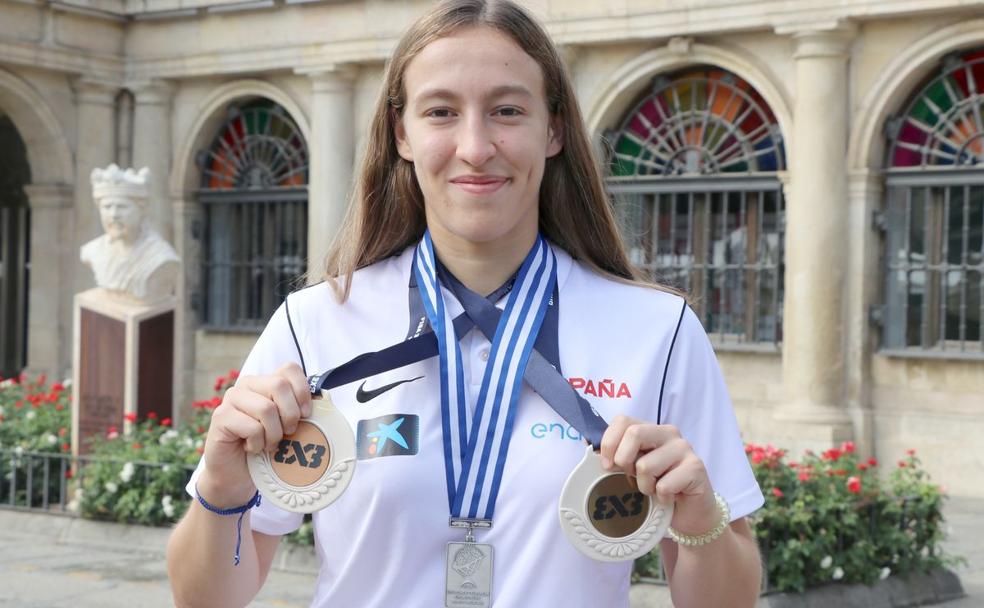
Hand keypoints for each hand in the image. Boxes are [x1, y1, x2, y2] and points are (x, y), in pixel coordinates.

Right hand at [198, 362, 312, 507]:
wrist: (235, 474)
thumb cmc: (265, 448)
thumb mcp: (287, 426)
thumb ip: (300, 410)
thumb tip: (324, 399)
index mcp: (266, 381)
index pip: (289, 369)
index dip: (302, 390)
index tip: (306, 414)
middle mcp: (247, 384)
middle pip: (279, 385)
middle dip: (290, 414)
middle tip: (288, 433)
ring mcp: (232, 399)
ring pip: (266, 408)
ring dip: (274, 434)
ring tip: (269, 444)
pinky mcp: (221, 417)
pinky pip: (251, 427)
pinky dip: (258, 444)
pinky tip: (252, 448)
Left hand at [599, 415, 720, 535]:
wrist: (690, 514)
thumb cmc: (657, 489)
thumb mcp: (633, 470)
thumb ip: (616, 456)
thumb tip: (589, 444)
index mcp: (650, 429)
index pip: (623, 420)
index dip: (609, 442)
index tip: (606, 465)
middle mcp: (669, 433)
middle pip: (634, 433)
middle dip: (623, 460)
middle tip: (630, 477)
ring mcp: (684, 449)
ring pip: (646, 465)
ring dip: (644, 486)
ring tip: (654, 490)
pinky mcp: (696, 468)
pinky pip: (664, 485)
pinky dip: (661, 497)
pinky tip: (669, 498)